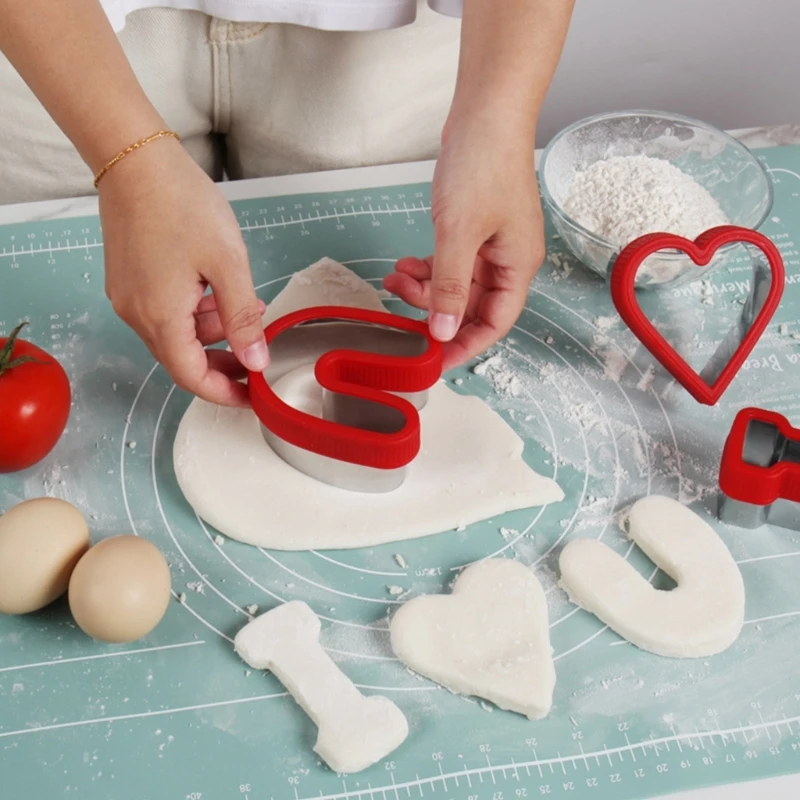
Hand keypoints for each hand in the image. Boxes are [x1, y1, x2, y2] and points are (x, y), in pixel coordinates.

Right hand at [98, 142, 268, 405]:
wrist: (136, 160)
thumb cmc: (181, 205)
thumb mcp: (228, 265)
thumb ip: (243, 318)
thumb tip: (255, 361)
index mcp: (161, 317)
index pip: (191, 377)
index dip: (223, 393)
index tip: (250, 397)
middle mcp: (137, 314)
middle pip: (182, 358)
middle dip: (222, 361)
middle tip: (256, 353)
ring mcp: (129, 296)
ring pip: (176, 333)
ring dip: (212, 330)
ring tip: (247, 307)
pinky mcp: (128, 279)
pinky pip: (165, 311)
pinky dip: (194, 311)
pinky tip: (218, 290)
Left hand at [383, 117, 545, 369]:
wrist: (486, 112)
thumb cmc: (485, 165)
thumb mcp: (460, 234)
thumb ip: (450, 287)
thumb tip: (444, 331)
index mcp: (517, 267)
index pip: (494, 323)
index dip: (465, 345)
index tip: (435, 361)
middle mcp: (507, 260)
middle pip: (471, 306)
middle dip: (435, 311)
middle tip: (402, 311)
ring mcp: (490, 244)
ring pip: (455, 285)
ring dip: (425, 287)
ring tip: (395, 278)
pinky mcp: (472, 229)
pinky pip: (449, 262)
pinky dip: (426, 267)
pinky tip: (404, 264)